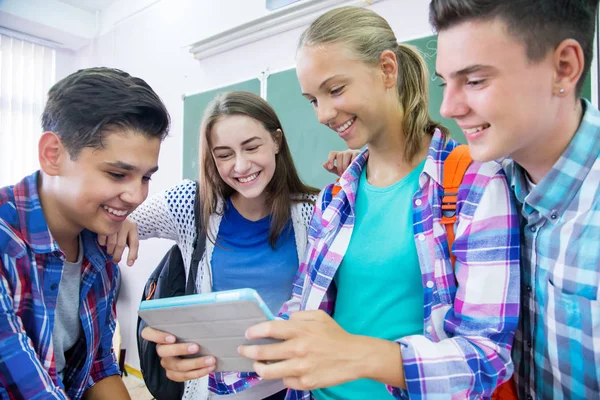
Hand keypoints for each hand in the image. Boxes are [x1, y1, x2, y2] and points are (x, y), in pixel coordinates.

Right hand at [98, 217, 138, 265]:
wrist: (109, 208)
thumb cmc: (120, 223)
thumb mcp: (128, 230)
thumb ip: (131, 242)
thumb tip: (135, 258)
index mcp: (133, 227)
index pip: (134, 243)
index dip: (132, 254)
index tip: (130, 264)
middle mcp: (125, 224)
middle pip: (121, 245)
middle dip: (118, 256)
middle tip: (115, 261)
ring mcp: (113, 224)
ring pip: (111, 243)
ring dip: (110, 251)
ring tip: (110, 252)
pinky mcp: (103, 223)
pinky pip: (102, 239)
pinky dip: (102, 243)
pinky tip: (104, 243)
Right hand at [141, 326, 215, 381]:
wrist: (192, 346)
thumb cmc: (188, 331)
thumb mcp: (185, 324)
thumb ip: (187, 320)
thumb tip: (202, 313)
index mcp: (158, 334)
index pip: (148, 333)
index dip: (158, 336)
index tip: (172, 338)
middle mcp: (160, 349)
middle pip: (164, 351)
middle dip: (181, 350)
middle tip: (197, 347)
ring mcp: (166, 362)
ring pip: (176, 366)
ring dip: (195, 364)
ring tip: (210, 360)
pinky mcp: (173, 373)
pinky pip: (182, 376)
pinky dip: (197, 373)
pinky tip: (208, 368)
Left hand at [237, 310, 374, 389]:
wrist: (355, 356)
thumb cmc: (335, 335)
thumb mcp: (319, 316)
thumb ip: (299, 315)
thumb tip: (283, 319)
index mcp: (300, 330)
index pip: (270, 329)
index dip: (255, 332)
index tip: (247, 334)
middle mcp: (298, 349)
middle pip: (264, 353)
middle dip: (249, 352)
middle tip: (243, 350)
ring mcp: (301, 367)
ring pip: (269, 372)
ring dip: (259, 368)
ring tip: (257, 366)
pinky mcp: (306, 382)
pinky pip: (286, 381)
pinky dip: (283, 376)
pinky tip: (286, 372)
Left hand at [323, 150, 360, 175]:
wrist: (364, 173)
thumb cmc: (352, 172)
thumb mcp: (341, 172)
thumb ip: (333, 169)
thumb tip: (324, 164)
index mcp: (340, 156)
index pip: (333, 153)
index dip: (330, 159)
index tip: (330, 167)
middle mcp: (346, 152)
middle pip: (339, 155)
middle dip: (339, 166)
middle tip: (342, 174)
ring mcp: (353, 152)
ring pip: (345, 154)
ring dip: (345, 165)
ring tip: (347, 172)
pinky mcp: (360, 154)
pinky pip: (354, 156)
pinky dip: (352, 163)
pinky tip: (354, 169)